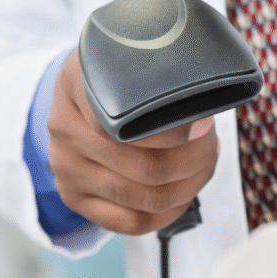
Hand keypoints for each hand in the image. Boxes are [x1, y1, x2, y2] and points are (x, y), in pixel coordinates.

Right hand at [47, 50, 219, 234]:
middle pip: (145, 168)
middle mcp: (65, 131)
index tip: (204, 124)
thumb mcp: (123, 55)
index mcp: (75, 86)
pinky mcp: (74, 197)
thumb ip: (153, 66)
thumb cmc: (111, 76)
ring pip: (143, 198)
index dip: (174, 131)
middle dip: (194, 161)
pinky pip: (129, 222)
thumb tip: (205, 90)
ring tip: (204, 167)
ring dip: (187, 187)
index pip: (129, 124)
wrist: (74, 98)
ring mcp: (66, 169)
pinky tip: (183, 197)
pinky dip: (166, 216)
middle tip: (211, 146)